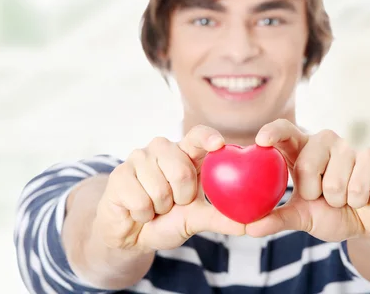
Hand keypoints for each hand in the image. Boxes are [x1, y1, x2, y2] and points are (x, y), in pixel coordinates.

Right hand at [94, 125, 244, 251]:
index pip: (198, 135)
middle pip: (181, 168)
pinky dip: (143, 214)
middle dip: (181, 196)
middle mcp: (162, 149)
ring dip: (160, 207)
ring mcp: (138, 158)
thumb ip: (222, 218)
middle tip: (175, 202)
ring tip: (155, 206)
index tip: (219, 145)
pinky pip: (140, 199)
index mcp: (185, 153)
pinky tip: (138, 210)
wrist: (133, 235)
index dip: (207, 137)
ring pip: (159, 187)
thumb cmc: (168, 219)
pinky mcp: (119, 174)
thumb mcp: (197, 219)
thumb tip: (250, 223)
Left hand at [246, 119, 369, 241]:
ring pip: (334, 180)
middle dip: (313, 192)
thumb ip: (277, 219)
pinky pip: (358, 183)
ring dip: (338, 200)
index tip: (261, 140)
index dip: (273, 131)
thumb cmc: (330, 212)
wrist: (367, 222)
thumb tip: (249, 228)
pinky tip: (362, 197)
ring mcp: (348, 147)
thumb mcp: (301, 217)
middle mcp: (323, 142)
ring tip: (343, 198)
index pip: (285, 130)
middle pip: (306, 163)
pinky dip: (358, 200)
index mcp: (301, 150)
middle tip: (322, 197)